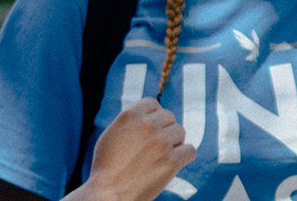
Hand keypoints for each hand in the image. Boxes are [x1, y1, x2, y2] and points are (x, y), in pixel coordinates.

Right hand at [70, 97, 195, 200]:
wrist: (108, 193)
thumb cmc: (106, 167)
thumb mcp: (112, 134)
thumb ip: (132, 122)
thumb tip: (150, 115)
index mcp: (131, 115)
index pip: (154, 104)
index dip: (153, 116)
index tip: (150, 129)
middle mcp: (148, 125)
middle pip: (170, 117)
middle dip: (164, 129)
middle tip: (154, 146)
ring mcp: (161, 142)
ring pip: (180, 132)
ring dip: (174, 143)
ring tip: (160, 156)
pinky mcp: (172, 161)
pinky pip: (190, 150)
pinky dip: (184, 156)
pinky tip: (174, 162)